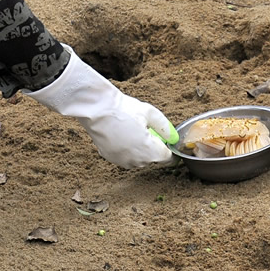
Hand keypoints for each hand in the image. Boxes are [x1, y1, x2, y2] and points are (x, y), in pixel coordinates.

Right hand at [24, 45, 177, 168]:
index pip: (167, 158)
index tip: (168, 141)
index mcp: (149, 151)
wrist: (96, 109)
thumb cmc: (124, 109)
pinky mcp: (110, 158)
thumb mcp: (150, 113)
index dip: (170, 149)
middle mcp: (136, 161)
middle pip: (153, 158)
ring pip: (139, 159)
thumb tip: (173, 138)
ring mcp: (121, 161)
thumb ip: (165, 127)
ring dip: (141, 149)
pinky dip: (127, 149)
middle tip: (148, 130)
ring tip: (134, 130)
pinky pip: (125, 157)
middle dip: (155, 147)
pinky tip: (123, 135)